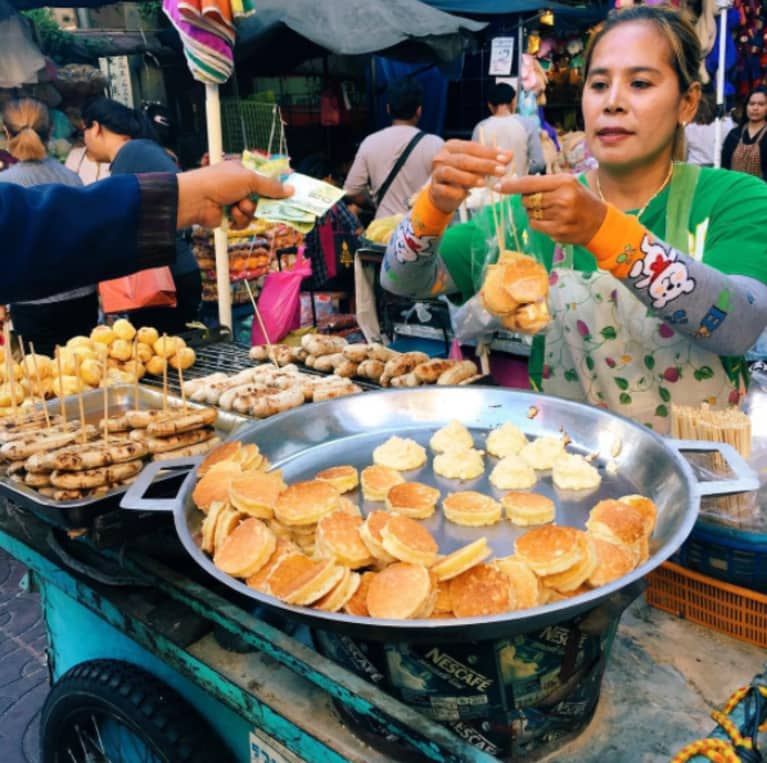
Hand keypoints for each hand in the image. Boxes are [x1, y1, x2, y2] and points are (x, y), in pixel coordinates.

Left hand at [176, 160, 292, 228]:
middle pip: (263, 197)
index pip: (265, 178)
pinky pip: (244, 222)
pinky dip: (239, 219)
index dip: (277, 185)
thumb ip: (271, 186)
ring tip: (238, 206)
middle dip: (263, 202)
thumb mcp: (249, 179)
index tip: (289, 192)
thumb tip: (291, 190)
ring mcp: (234, 202)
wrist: (196, 200)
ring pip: (254, 212)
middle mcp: (239, 186)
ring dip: (248, 210)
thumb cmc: (219, 182)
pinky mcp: (230, 217)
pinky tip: (231, 214)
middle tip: (271, 206)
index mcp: (243, 171)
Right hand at [429, 140, 512, 214]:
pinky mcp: (434, 188)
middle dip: (484, 165)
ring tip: (484, 183)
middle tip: (501, 171)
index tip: (506, 159)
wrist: (443, 195)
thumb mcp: (476, 167)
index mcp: (452, 147)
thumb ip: (491, 160)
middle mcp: (442, 157)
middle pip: (464, 159)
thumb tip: (510, 155)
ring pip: (451, 172)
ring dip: (468, 177)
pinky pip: (444, 189)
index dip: (490, 153)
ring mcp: (436, 173)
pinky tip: (467, 195)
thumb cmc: (461, 177)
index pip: (472, 147)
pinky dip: (456, 192)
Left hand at [497, 174, 606, 245]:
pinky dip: (538, 223)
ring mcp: (560, 216)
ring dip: (533, 213)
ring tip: (550, 211)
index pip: (530, 183)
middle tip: (540, 201)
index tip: (498, 186)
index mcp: (564, 182)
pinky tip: (551, 220)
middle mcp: (562, 198)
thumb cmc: (580, 200)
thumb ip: (545, 184)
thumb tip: (516, 185)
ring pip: (530, 214)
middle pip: (527, 200)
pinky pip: (535, 226)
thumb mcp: (568, 184)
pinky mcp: (558, 231)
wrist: (599, 223)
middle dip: (527, 201)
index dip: (512, 185)